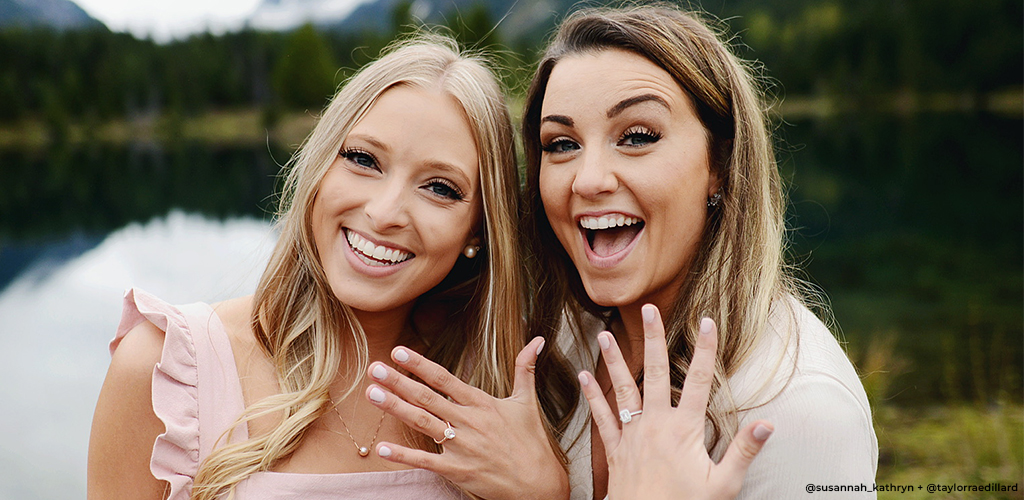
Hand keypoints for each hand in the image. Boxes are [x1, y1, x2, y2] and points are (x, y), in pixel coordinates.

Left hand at [364, 337, 568, 499]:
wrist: (539, 484)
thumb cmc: (532, 443)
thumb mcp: (527, 402)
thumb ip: (526, 369)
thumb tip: (538, 340)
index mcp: (481, 403)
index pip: (444, 378)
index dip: (420, 364)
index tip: (398, 351)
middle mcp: (468, 421)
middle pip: (426, 397)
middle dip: (398, 381)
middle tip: (373, 368)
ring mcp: (461, 446)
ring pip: (422, 422)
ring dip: (395, 408)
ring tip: (372, 394)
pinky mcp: (457, 470)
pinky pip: (425, 460)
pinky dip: (403, 455)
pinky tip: (382, 448)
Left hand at [579, 305, 772, 499]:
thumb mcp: (723, 484)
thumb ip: (744, 451)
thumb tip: (767, 424)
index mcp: (685, 429)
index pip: (701, 380)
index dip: (706, 349)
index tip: (707, 321)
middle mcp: (656, 424)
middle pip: (657, 372)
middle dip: (654, 339)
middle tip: (648, 310)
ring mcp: (633, 434)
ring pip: (623, 388)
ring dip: (614, 360)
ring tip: (604, 333)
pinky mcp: (616, 449)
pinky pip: (602, 418)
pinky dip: (592, 397)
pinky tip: (584, 376)